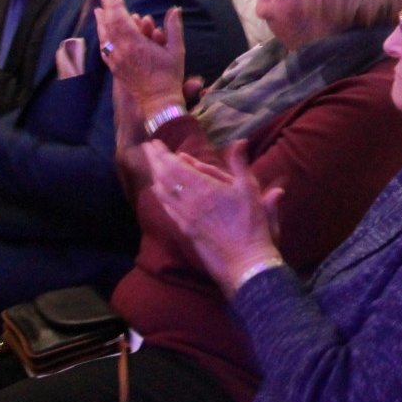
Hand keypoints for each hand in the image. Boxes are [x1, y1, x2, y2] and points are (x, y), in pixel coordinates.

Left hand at [96, 0, 188, 116]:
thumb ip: (174, 27)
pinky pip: (104, 49)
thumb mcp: (177, 50)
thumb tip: (175, 9)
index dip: (115, 5)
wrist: (158, 100)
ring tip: (98, 12)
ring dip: (100, 23)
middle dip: (107, 10)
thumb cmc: (170, 75)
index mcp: (135, 44)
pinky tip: (103, 34)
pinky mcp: (114, 68)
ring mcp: (115, 60)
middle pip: (109, 25)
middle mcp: (121, 51)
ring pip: (104, 37)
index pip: (120, 18)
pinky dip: (102, 38)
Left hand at [140, 141, 282, 296]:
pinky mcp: (185, 229)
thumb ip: (241, 165)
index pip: (177, 166)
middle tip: (148, 149)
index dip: (164, 154)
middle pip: (165, 176)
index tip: (156, 143)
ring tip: (152, 166)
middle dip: (154, 161)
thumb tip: (240, 141)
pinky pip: (167, 208)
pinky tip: (159, 192)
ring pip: (163, 192)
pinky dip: (160, 195)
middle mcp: (189, 200)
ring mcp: (185, 216)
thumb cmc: (253, 224)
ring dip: (155, 176)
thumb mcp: (251, 190)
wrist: (244, 260)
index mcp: (205, 187)